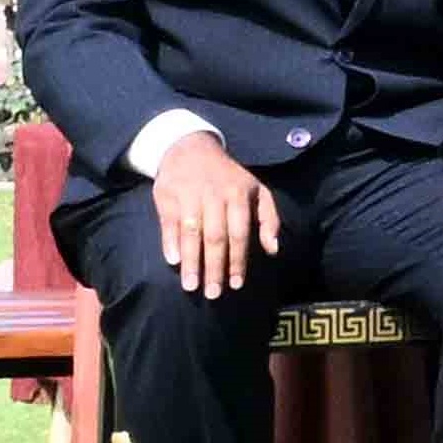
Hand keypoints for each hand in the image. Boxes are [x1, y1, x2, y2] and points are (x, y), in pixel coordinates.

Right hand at [138, 127, 272, 300]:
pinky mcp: (168, 196)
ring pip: (192, 233)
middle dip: (215, 268)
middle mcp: (215, 196)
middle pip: (216, 237)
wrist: (191, 148)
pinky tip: (172, 262)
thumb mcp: (257, 190)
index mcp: (239, 195)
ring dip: (192, 261)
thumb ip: (269, 218)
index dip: (238, 260)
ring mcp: (190, 195)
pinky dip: (170, 242)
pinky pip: (169, 223)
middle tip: (213, 294)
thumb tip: (274, 250)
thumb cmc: (229, 177)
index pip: (240, 234)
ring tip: (191, 286)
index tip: (236, 285)